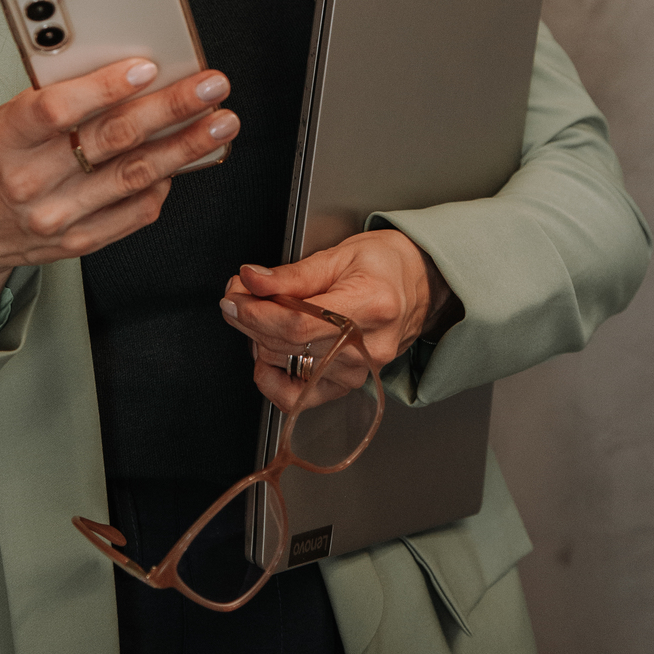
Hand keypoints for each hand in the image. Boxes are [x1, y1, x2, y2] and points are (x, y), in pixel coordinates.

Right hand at [0, 58, 238, 346]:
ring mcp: (55, 217)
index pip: (57, 109)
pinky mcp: (75, 242)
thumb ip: (49, 101)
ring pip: (133, 176)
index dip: (105, 87)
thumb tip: (119, 74)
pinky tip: (183, 165)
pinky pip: (132, 214)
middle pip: (111, 140)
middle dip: (170, 109)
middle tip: (210, 87)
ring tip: (218, 123)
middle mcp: (30, 181)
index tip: (146, 67)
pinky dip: (162, 187)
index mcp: (3, 139)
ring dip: (185, 148)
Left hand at [218, 230, 459, 413]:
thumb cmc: (385, 265)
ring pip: (286, 365)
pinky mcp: (350, 386)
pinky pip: (298, 398)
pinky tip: (268, 353)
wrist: (420, 285)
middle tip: (238, 294)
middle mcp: (367, 347)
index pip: (299, 323)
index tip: (233, 297)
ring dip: (258, 340)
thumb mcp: (340, 255)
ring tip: (259, 313)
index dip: (256, 313)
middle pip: (288, 344)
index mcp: (369, 306)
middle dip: (250, 318)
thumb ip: (293, 274)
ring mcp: (359, 372)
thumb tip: (251, 280)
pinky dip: (273, 378)